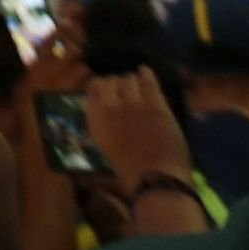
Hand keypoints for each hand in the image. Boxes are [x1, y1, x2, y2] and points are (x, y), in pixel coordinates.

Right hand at [84, 68, 194, 191]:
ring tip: (138, 86)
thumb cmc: (128, 170)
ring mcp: (133, 103)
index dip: (101, 87)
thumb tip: (103, 112)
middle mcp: (109, 105)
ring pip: (130, 79)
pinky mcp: (155, 104)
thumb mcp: (103, 145)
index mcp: (95, 118)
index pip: (93, 88)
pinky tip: (145, 72)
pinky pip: (149, 81)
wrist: (155, 178)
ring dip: (133, 82)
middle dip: (118, 84)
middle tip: (125, 90)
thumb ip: (101, 124)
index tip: (107, 90)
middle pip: (111, 81)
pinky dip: (146, 74)